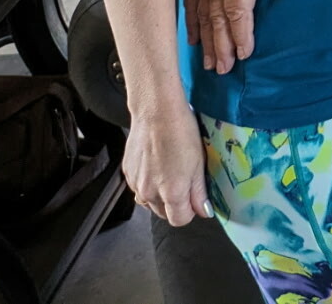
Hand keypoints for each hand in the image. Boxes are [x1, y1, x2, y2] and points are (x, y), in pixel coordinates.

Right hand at [123, 99, 212, 226]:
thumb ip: (199, 192)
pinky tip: (157, 165)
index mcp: (171, 193)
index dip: (190, 211)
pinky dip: (148, 183)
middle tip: (185, 182)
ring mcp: (135, 184)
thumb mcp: (199, 163)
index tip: (196, 198)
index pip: (179, 220)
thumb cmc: (181, 133)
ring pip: (149, 202)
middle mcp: (149, 193)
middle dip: (176, 204)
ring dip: (160, 196)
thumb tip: (204, 211)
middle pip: (164, 213)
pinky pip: (139, 188)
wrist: (156, 111)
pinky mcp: (127, 173)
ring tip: (170, 172)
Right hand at [181, 0, 293, 74]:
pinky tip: (193, 39)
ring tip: (210, 64)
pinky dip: (191, 23)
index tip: (244, 52)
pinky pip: (191, 2)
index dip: (240, 31)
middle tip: (224, 69)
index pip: (237, 6)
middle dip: (222, 45)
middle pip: (217, 18)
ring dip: (207, 41)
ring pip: (203, 15)